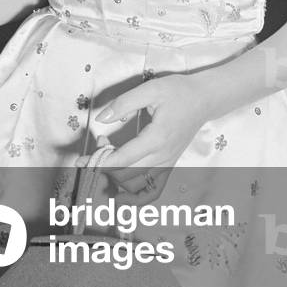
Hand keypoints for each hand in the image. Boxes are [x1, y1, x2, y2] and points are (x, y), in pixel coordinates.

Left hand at [87, 74, 207, 200]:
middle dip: (104, 168)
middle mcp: (163, 156)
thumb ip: (124, 103)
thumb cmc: (177, 92)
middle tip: (94, 150)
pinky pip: (153, 190)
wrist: (204, 99)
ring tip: (106, 158)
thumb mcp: (150, 89)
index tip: (82, 160)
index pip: (124, 160)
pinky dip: (137, 197)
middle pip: (127, 175)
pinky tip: (122, 195)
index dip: (101, 162)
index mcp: (157, 138)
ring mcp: (168, 164)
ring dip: (116, 179)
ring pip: (138, 185)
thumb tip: (101, 119)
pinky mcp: (170, 166)